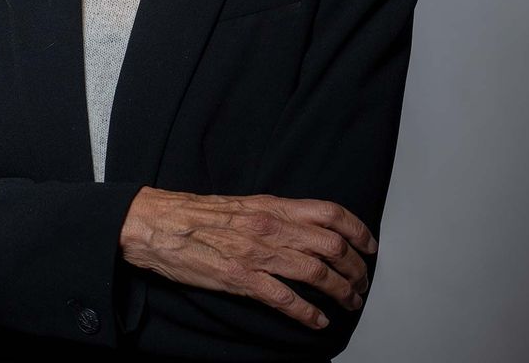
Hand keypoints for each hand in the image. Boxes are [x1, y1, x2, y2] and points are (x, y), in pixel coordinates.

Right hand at [119, 187, 376, 329]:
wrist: (157, 223)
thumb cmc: (197, 214)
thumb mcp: (244, 204)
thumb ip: (276, 214)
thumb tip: (307, 227)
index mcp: (272, 205)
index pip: (330, 212)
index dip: (358, 231)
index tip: (370, 246)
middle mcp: (270, 227)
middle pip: (331, 246)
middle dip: (355, 269)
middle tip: (361, 284)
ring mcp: (256, 253)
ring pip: (316, 274)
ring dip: (341, 292)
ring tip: (349, 303)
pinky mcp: (240, 278)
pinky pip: (285, 299)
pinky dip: (308, 314)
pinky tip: (318, 323)